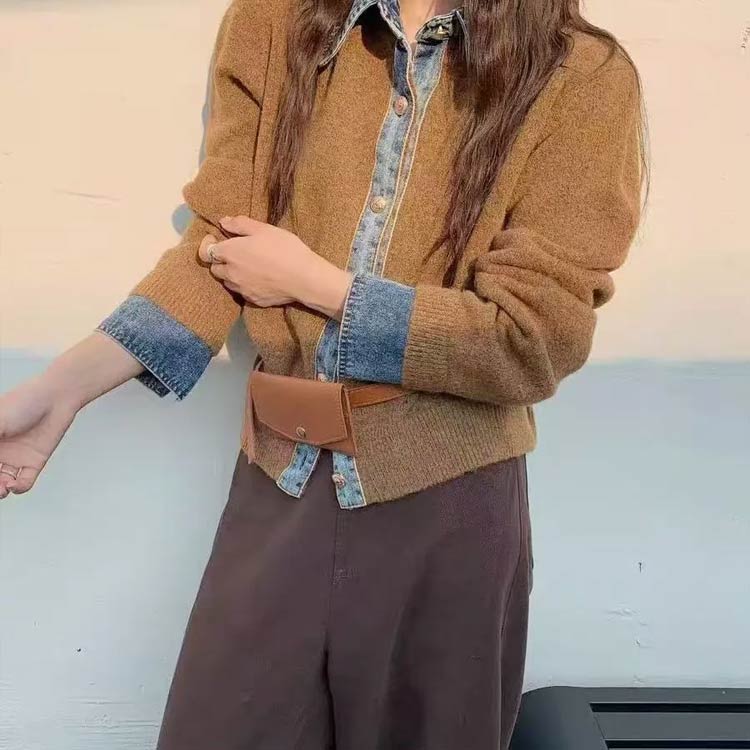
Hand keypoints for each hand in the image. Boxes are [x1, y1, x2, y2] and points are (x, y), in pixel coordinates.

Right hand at [0, 376, 78, 499]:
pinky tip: (15, 484)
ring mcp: (16, 457)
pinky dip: (19, 487)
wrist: (57, 398)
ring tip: (3, 489)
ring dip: (1, 490)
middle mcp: (0, 450)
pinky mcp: (35, 461)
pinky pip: (25, 481)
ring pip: (3, 482)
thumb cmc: (24, 401)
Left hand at [199, 216, 353, 319]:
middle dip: (221, 261)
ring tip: (250, 268)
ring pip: (228, 282)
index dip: (210, 245)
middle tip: (237, 254)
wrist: (304, 279)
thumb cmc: (284, 249)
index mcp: (230, 253)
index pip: (206, 252)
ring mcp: (241, 289)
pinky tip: (261, 280)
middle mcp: (230, 273)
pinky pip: (243, 292)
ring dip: (233, 274)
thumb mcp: (264, 229)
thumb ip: (240, 224)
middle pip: (215, 269)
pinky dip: (247, 285)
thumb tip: (223, 222)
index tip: (219, 240)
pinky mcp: (253, 301)